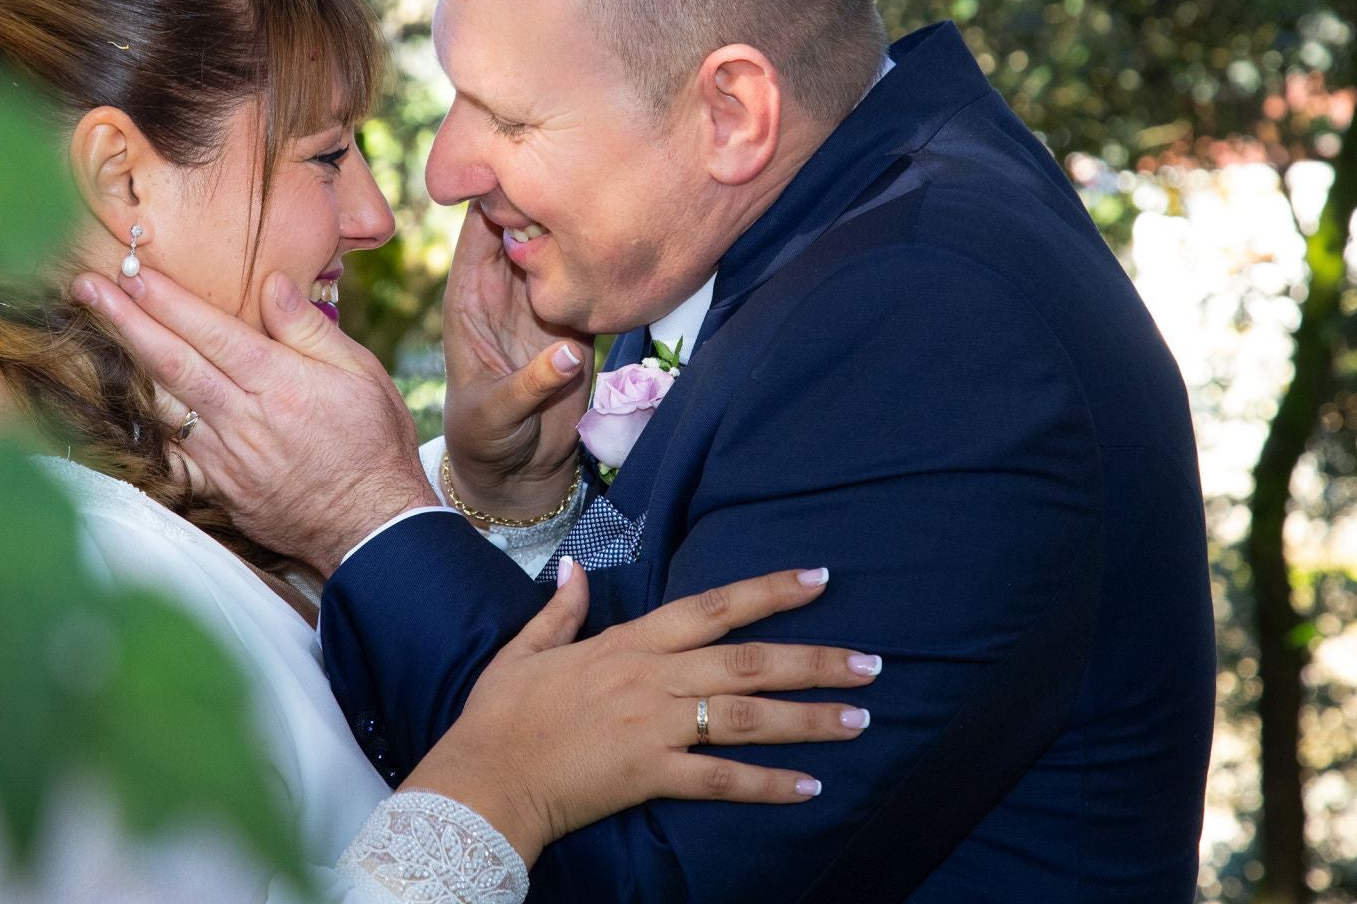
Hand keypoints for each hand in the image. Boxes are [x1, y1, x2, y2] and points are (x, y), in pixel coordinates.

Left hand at [72, 267, 437, 575]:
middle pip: (172, 362)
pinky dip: (141, 427)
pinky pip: (168, 454)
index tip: (133, 272)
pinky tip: (117, 402)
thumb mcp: (362, 373)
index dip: (167, 300)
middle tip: (87, 287)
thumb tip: (271, 284)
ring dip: (123, 365)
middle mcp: (244, 418)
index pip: (211, 332)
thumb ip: (309, 329)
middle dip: (125, 320)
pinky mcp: (217, 487)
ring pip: (161, 405)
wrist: (372, 526)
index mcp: (280, 383)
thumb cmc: (374, 443)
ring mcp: (224, 457)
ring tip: (93, 330)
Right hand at [401, 563, 877, 864]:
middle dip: (814, 659)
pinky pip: (719, 780)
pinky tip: (809, 787)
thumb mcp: (526, 649)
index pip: (712, 607)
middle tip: (873, 663)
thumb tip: (575, 569)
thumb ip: (561, 610)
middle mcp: (650, 678)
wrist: (483, 777)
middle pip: (747, 661)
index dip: (768, 591)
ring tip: (859, 719)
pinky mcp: (648, 774)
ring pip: (745, 715)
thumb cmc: (501, 715)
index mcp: (628, 643)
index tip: (819, 579)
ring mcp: (653, 726)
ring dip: (807, 718)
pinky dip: (766, 784)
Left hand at [441, 204, 593, 518]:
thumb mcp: (497, 414)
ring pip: (556, 245)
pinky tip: (621, 243)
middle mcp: (504, 292)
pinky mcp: (574, 321)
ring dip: (574, 227)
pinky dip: (600, 263)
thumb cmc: (487, 441)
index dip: (496, 198)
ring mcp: (540, 303)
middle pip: (520, 225)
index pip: (477, 231)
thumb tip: (570, 354)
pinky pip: (586, 279)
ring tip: (602, 206)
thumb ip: (530, 383)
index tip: (529, 178)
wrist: (519, 471)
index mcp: (469, 299)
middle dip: (543, 200)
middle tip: (577, 185)